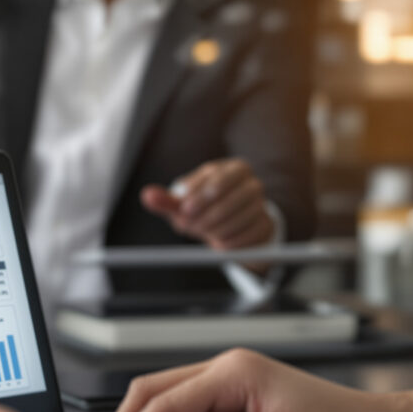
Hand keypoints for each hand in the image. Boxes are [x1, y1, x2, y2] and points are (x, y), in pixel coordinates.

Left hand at [141, 159, 274, 249]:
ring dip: (216, 230)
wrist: (231, 223)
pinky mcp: (265, 225)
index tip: (184, 210)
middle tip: (189, 226)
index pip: (218, 179)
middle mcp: (252, 183)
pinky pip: (247, 236)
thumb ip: (166, 200)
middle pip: (233, 199)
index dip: (200, 196)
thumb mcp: (184, 202)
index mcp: (233, 168)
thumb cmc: (204, 207)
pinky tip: (219, 242)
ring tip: (203, 234)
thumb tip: (147, 196)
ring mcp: (262, 205)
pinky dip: (229, 242)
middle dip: (207, 215)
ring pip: (240, 219)